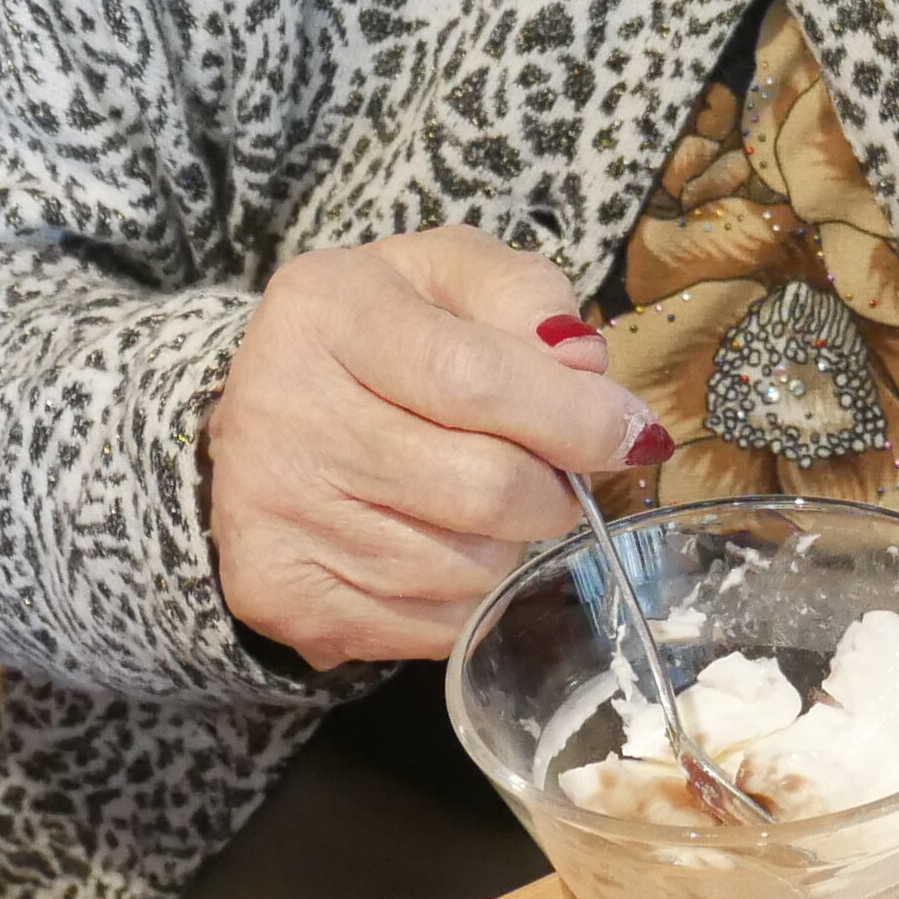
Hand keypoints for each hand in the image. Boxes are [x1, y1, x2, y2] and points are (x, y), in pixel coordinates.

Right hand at [201, 228, 651, 666]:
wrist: (266, 411)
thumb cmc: (383, 331)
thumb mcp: (447, 272)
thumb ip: (523, 294)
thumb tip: (585, 368)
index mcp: (327, 310)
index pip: (473, 378)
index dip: (573, 417)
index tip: (632, 434)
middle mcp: (284, 409)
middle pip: (480, 487)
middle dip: (554, 489)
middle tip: (560, 473)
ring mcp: (274, 512)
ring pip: (467, 567)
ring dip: (511, 543)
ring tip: (487, 500)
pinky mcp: (280, 593)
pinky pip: (433, 625)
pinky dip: (469, 595)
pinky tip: (444, 545)